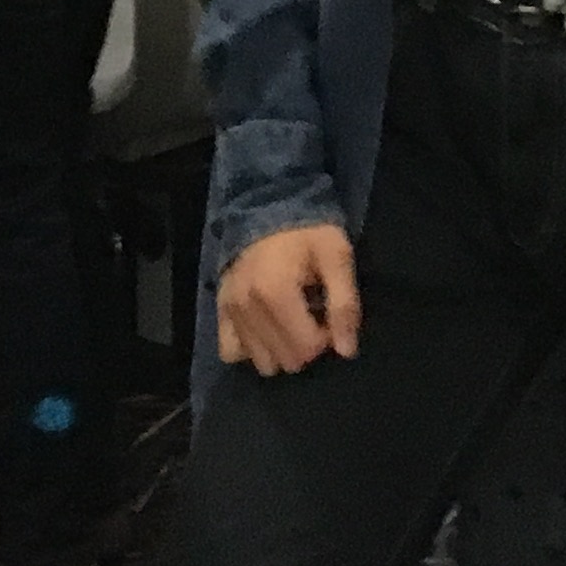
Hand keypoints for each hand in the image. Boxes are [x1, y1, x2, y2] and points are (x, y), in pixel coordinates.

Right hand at [214, 222, 360, 371]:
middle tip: (312, 316)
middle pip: (286, 360)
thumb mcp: (337, 257)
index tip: (328, 314)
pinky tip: (266, 329)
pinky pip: (230, 352)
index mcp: (276, 293)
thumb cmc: (307, 231)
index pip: (307, 348)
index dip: (327, 337)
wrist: (267, 204)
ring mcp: (230, 310)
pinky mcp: (219, 309)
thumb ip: (344, 304)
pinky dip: (250, 348)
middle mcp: (247, 306)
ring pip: (261, 362)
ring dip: (281, 348)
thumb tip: (346, 351)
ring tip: (290, 320)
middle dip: (306, 344)